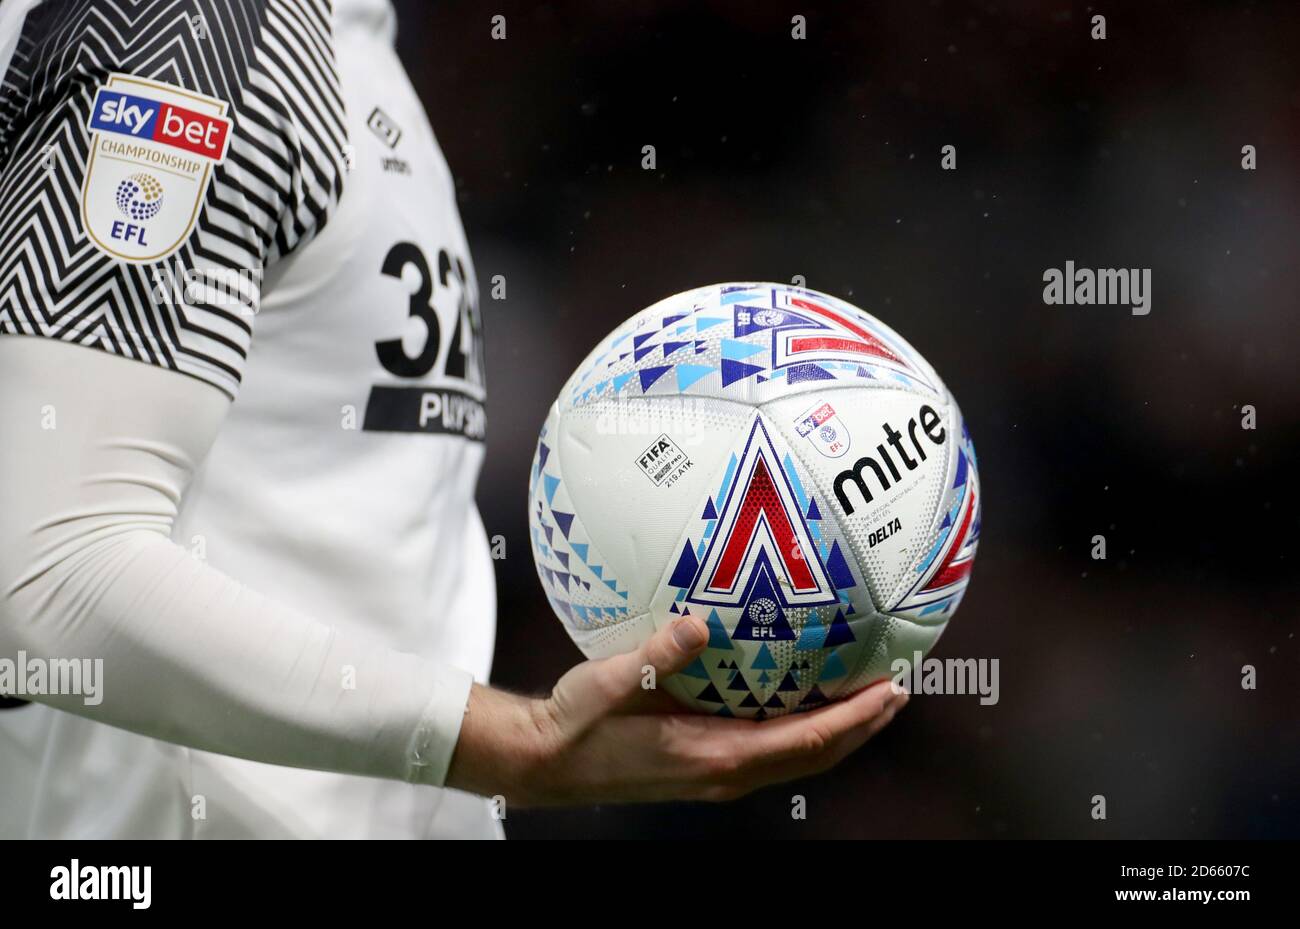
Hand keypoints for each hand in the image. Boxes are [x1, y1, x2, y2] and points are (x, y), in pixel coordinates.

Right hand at [445, 615, 907, 805]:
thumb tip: (698, 625)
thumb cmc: (574, 724)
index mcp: (713, 756)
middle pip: (815, 756)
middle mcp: (725, 772)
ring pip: (798, 757)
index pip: (805, 741)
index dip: (854, 719)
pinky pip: (772, 750)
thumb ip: (655, 656)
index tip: (892, 690)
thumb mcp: (608, 683)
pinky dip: (805, 729)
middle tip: (901, 687)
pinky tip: (806, 701)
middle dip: (864, 725)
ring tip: (870, 696)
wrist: (543, 762)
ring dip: (840, 730)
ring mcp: (717, 772)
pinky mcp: (704, 764)